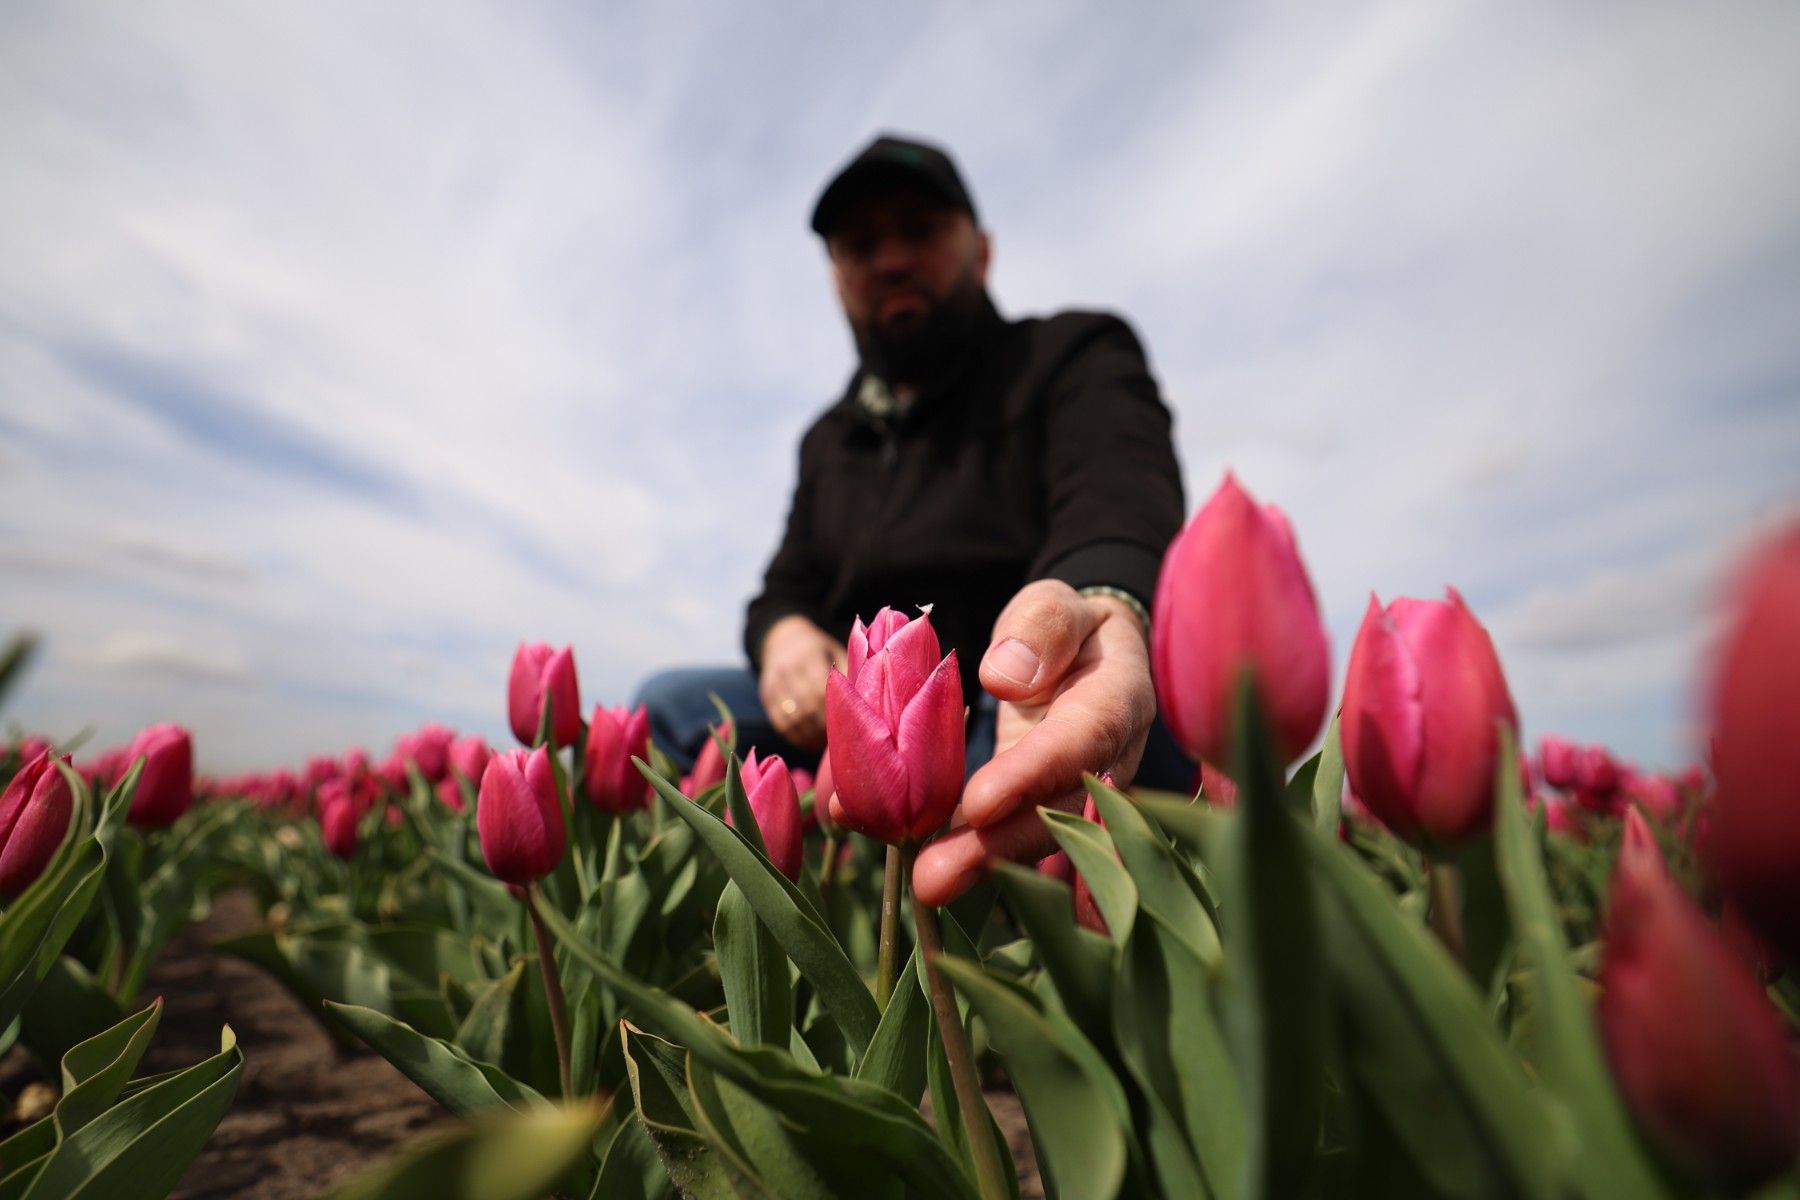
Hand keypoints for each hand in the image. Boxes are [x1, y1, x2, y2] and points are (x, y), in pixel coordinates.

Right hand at [757, 616, 845, 750]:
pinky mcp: (765, 696)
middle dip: (824, 727)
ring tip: (826, 745)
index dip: (835, 710)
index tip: (850, 723)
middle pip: (806, 706)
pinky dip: (795, 737)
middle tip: (841, 739)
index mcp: (809, 655)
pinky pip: (779, 723)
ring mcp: (773, 683)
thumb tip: (868, 699)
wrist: (781, 637)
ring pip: (791, 718)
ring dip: (810, 736)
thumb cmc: (819, 648)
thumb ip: (848, 671)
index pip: (821, 690)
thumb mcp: (834, 650)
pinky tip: (810, 743)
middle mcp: (787, 669)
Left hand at [912, 581, 1154, 906]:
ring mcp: (1074, 796)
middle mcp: (1106, 762)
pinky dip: (957, 848)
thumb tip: (1003, 676)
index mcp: (1117, 699)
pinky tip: (907, 859)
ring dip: (974, 864)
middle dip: (994, 847)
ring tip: (922, 884)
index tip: (978, 804)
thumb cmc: (1064, 627)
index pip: (1082, 740)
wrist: (1082, 657)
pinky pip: (1003, 835)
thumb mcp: (1054, 604)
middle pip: (1057, 812)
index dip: (1032, 775)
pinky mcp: (1036, 812)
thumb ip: (1040, 626)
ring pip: (1031, 838)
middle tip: (932, 878)